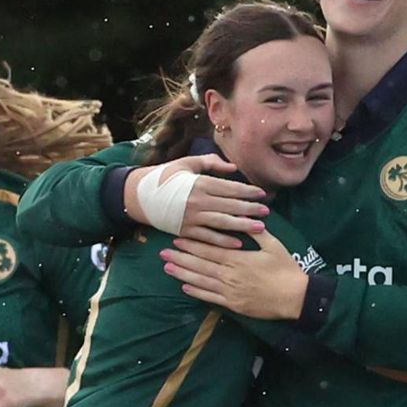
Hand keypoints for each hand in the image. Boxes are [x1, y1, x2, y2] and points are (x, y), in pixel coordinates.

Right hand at [123, 155, 266, 247]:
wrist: (140, 195)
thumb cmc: (166, 176)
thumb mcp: (187, 163)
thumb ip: (211, 163)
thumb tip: (233, 167)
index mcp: (200, 183)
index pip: (230, 188)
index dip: (247, 191)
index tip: (262, 194)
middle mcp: (198, 201)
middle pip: (230, 206)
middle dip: (250, 209)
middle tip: (267, 212)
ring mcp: (191, 218)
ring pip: (222, 223)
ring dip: (242, 226)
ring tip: (260, 228)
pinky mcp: (185, 230)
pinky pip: (207, 237)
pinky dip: (223, 241)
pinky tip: (238, 243)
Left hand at [162, 230, 308, 319]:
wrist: (295, 297)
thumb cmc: (286, 269)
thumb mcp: (273, 246)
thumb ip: (256, 232)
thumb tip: (245, 216)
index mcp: (238, 258)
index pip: (209, 250)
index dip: (192, 244)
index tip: (178, 238)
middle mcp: (229, 274)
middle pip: (200, 264)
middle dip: (180, 257)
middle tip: (163, 251)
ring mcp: (229, 291)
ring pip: (200, 281)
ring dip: (182, 273)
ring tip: (167, 267)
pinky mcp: (232, 304)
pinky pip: (210, 298)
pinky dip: (196, 292)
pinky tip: (184, 287)